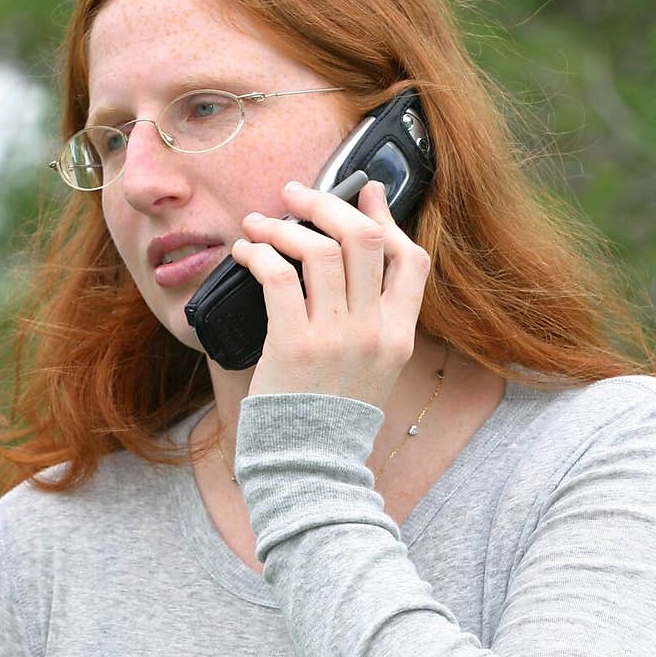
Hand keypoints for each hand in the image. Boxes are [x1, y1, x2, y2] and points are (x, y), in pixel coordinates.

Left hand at [228, 179, 431, 409]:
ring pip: (318, 251)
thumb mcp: (373, 369)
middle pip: (362, 240)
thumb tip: (350, 263)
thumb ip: (372, 318)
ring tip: (258, 223)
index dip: (386, 216)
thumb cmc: (331, 415)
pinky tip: (244, 251)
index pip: (411, 259)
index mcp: (399, 335)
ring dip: (283, 226)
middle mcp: (373, 332)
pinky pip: (277, 278)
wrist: (309, 467)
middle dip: (326, 204)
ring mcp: (335, 338)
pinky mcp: (293, 346)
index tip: (362, 190)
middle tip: (296, 192)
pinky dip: (257, 255)